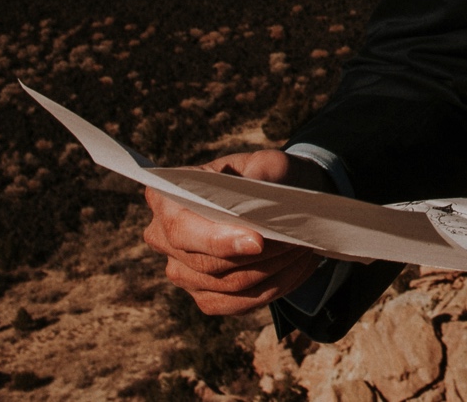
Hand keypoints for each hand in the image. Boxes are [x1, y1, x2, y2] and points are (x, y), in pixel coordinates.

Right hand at [142, 149, 332, 314]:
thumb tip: (260, 190)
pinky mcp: (205, 296)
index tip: (259, 241)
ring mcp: (181, 272)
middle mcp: (163, 238)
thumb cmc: (266, 176)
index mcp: (166, 198)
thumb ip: (263, 171)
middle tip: (297, 241)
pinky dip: (273, 288)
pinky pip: (237, 304)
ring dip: (271, 271)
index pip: (182, 229)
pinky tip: (297, 267)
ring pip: (227, 286)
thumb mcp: (268, 162)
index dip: (217, 240)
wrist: (274, 198)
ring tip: (303, 249)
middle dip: (257, 256)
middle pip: (206, 264)